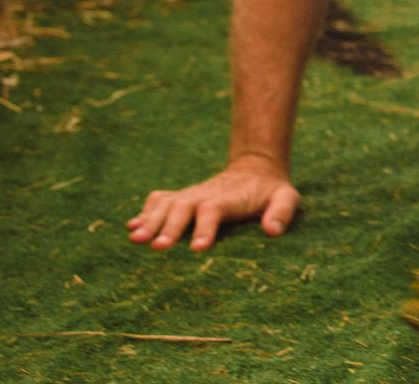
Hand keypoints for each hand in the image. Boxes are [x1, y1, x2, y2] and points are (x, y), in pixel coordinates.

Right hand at [126, 158, 299, 251]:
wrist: (256, 168)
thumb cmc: (272, 191)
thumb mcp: (287, 198)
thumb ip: (282, 212)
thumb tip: (272, 232)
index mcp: (229, 198)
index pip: (213, 210)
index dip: (205, 228)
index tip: (198, 248)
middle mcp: (205, 195)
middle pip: (183, 208)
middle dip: (169, 227)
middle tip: (156, 247)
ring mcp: (191, 195)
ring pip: (166, 204)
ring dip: (150, 220)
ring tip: (135, 239)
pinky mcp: (182, 196)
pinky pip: (159, 200)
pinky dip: (145, 211)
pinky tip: (131, 227)